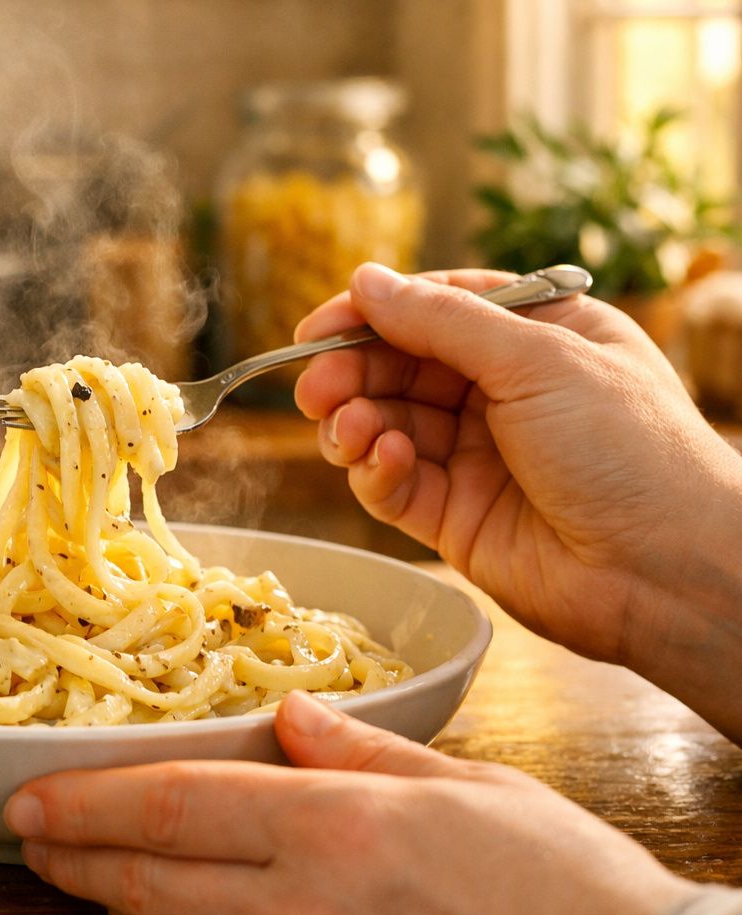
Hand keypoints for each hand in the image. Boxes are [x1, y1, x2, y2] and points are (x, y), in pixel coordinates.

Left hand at [4, 691, 694, 914]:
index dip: (82, 801)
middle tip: (27, 838)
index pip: (167, 807)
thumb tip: (284, 715)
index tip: (28, 797)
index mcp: (329, 827)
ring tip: (82, 881)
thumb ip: (357, 747)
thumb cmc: (556, 881)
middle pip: (142, 883)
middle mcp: (297, 912)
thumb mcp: (463, 783)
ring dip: (109, 912)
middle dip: (70, 858)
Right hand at [294, 264, 741, 738]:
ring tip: (351, 432)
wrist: (666, 570)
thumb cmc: (630, 449)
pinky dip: (377, 472)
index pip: (437, 309)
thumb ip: (443, 321)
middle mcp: (505, 394)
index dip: (373, 315)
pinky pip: (395, 486)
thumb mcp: (538, 359)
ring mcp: (478, 457)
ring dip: (357, 424)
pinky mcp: (456, 517)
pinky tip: (386, 463)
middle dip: (351, 374)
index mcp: (540, 337)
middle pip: (400, 368)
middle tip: (313, 389)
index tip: (316, 328)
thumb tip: (367, 280)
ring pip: (388, 426)